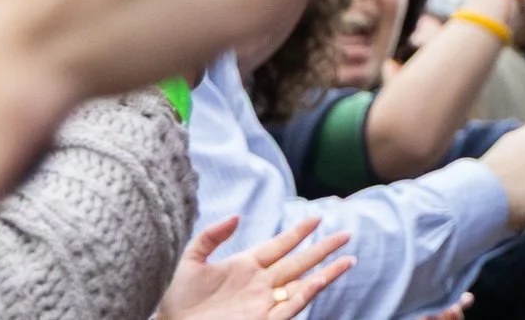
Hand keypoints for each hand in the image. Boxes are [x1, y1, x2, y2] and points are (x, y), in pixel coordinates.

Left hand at [160, 214, 355, 319]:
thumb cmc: (177, 303)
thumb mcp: (190, 262)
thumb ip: (211, 237)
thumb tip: (238, 216)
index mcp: (246, 266)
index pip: (280, 245)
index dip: (299, 231)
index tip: (317, 216)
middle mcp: (260, 283)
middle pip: (299, 262)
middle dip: (323, 249)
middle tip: (345, 234)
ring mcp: (263, 303)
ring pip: (302, 284)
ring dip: (326, 273)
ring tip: (348, 260)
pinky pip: (289, 307)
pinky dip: (306, 294)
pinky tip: (318, 280)